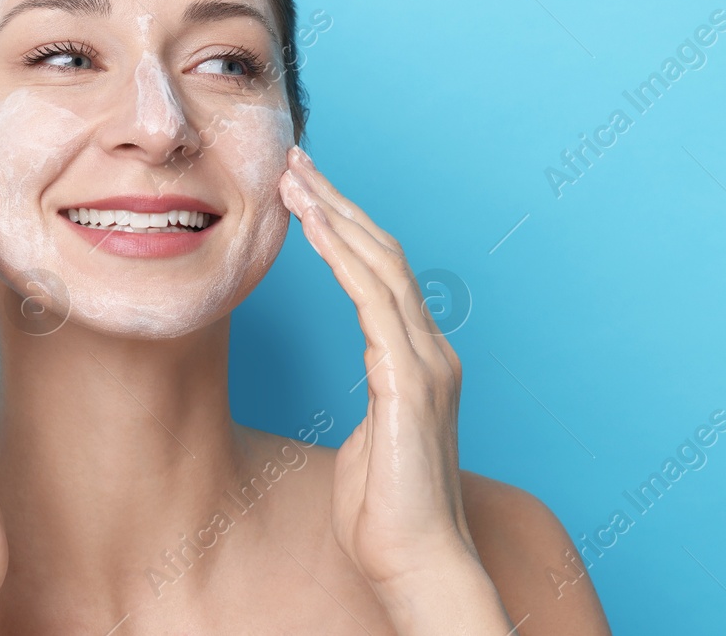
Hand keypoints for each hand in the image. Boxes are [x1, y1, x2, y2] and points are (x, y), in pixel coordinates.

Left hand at [279, 148, 510, 634]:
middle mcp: (431, 351)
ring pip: (381, 264)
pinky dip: (343, 259)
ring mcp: (426, 363)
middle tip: (296, 162)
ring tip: (294, 179)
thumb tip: (364, 392)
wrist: (418, 563)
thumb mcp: (371, 444)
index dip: (347, 228)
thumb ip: (373, 404)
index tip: (308, 193)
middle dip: (338, 203)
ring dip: (335, 215)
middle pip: (384, 253)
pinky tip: (313, 229)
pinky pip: (375, 301)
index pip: (383, 275)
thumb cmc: (386, 516)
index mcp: (420, 361)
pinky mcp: (411, 381)